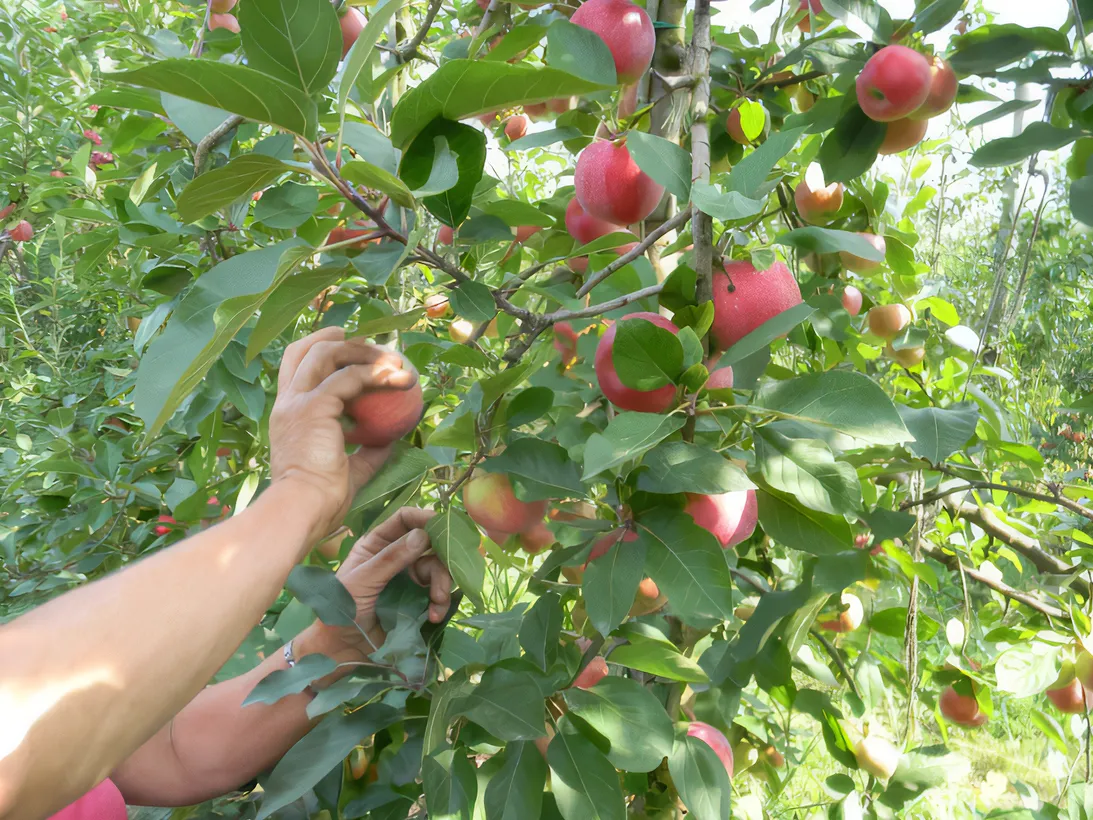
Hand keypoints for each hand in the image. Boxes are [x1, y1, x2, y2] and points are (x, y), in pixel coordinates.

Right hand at [268, 328, 418, 541]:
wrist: (303, 509)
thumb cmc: (321, 500)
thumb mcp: (347, 470)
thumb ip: (365, 452)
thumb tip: (388, 441)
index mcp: (288, 415)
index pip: (296, 367)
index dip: (321, 350)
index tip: (351, 348)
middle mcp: (288, 402)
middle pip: (307, 350)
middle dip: (342, 340)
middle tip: (377, 346)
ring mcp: (298, 401)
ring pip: (328, 354)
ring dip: (365, 352)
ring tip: (396, 361)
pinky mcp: (314, 406)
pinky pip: (351, 377)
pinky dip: (378, 374)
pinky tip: (401, 379)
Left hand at [294, 508, 451, 670]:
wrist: (341, 650)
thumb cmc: (340, 610)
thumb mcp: (361, 581)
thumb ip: (390, 559)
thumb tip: (423, 535)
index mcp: (377, 544)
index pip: (405, 519)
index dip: (424, 518)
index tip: (443, 526)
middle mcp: (396, 556)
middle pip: (429, 545)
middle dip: (441, 560)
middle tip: (443, 576)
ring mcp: (409, 579)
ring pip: (437, 570)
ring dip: (443, 585)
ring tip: (437, 603)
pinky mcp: (417, 600)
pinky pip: (438, 594)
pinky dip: (440, 604)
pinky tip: (434, 616)